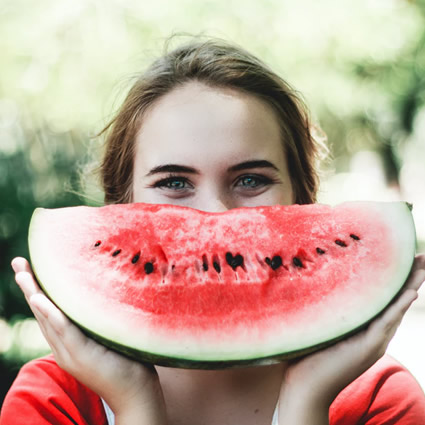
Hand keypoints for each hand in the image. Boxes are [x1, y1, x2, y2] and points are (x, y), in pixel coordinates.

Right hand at [12, 257, 166, 424]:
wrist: (135, 392)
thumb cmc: (127, 360)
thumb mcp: (108, 335)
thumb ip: (99, 318)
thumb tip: (105, 290)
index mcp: (69, 342)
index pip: (49, 312)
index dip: (38, 290)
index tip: (30, 268)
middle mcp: (64, 347)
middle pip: (42, 312)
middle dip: (29, 287)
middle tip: (18, 262)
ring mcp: (70, 353)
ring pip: (47, 319)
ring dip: (34, 294)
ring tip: (23, 274)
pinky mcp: (82, 356)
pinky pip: (63, 331)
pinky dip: (50, 314)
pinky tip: (40, 299)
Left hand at [278, 254, 424, 423]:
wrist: (306, 388)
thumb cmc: (308, 355)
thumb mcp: (324, 326)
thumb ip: (331, 309)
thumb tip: (318, 280)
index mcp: (365, 328)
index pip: (385, 300)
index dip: (396, 280)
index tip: (404, 258)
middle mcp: (374, 334)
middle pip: (396, 301)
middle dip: (410, 278)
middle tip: (422, 256)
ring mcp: (374, 341)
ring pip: (396, 309)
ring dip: (410, 286)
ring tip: (422, 266)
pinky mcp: (368, 347)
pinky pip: (386, 323)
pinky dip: (398, 307)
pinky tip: (411, 291)